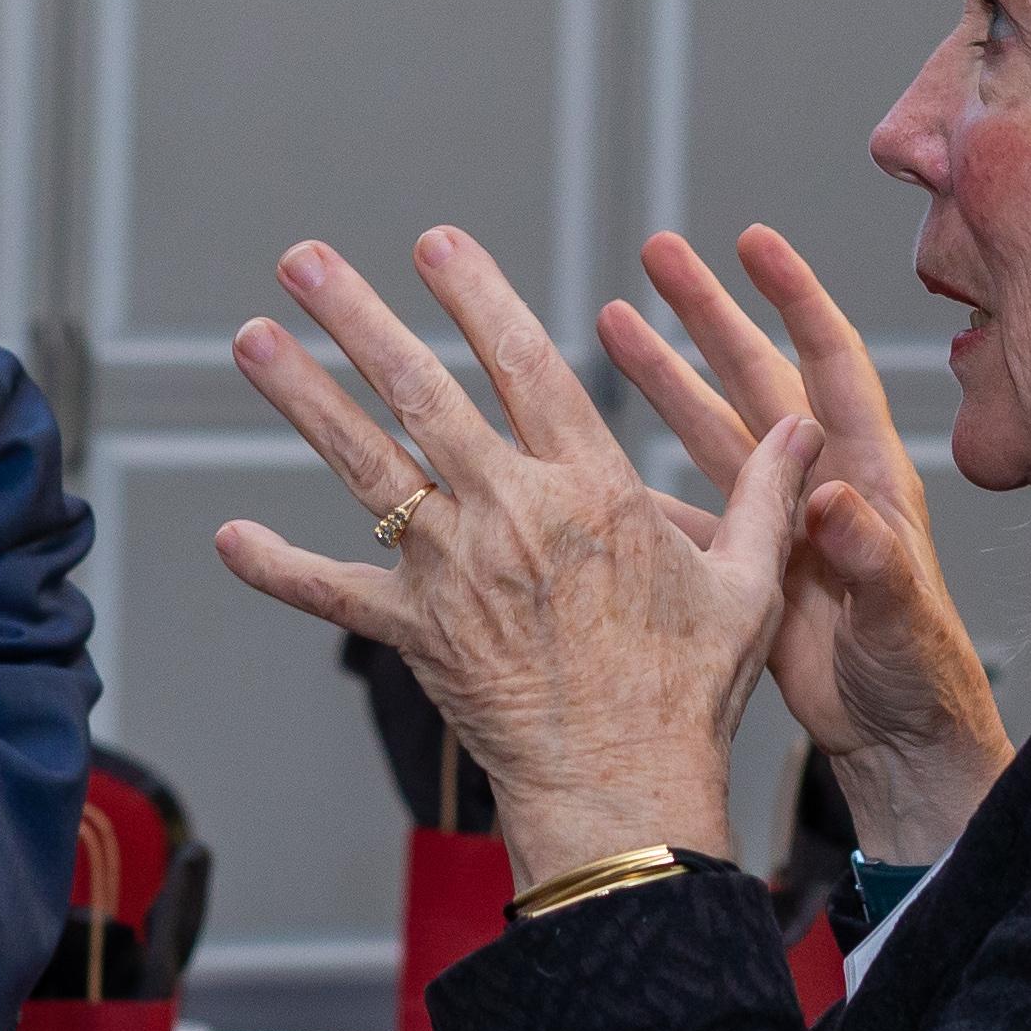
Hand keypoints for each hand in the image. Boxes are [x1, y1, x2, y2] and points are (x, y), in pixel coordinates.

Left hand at [210, 229, 818, 889]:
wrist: (625, 789)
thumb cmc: (689, 690)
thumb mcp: (747, 582)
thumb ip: (766, 496)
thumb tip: (803, 428)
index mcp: (589, 486)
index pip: (523, 362)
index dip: (477, 294)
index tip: (435, 241)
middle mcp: (510, 512)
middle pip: (422, 392)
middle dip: (358, 318)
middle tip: (303, 259)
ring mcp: (453, 571)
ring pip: (365, 464)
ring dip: (303, 396)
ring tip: (251, 338)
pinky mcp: (414, 633)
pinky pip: (331, 593)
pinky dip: (276, 566)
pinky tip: (227, 539)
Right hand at [605, 225, 1014, 861]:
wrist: (901, 747)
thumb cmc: (923, 682)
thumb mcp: (900, 619)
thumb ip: (868, 559)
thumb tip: (827, 499)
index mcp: (868, 478)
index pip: (831, 365)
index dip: (794, 299)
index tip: (753, 243)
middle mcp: (820, 483)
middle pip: (757, 377)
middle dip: (707, 313)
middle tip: (656, 255)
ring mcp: (778, 523)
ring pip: (712, 430)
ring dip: (664, 376)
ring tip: (611, 320)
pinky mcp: (745, 568)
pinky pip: (684, 509)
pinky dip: (640, 481)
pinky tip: (592, 456)